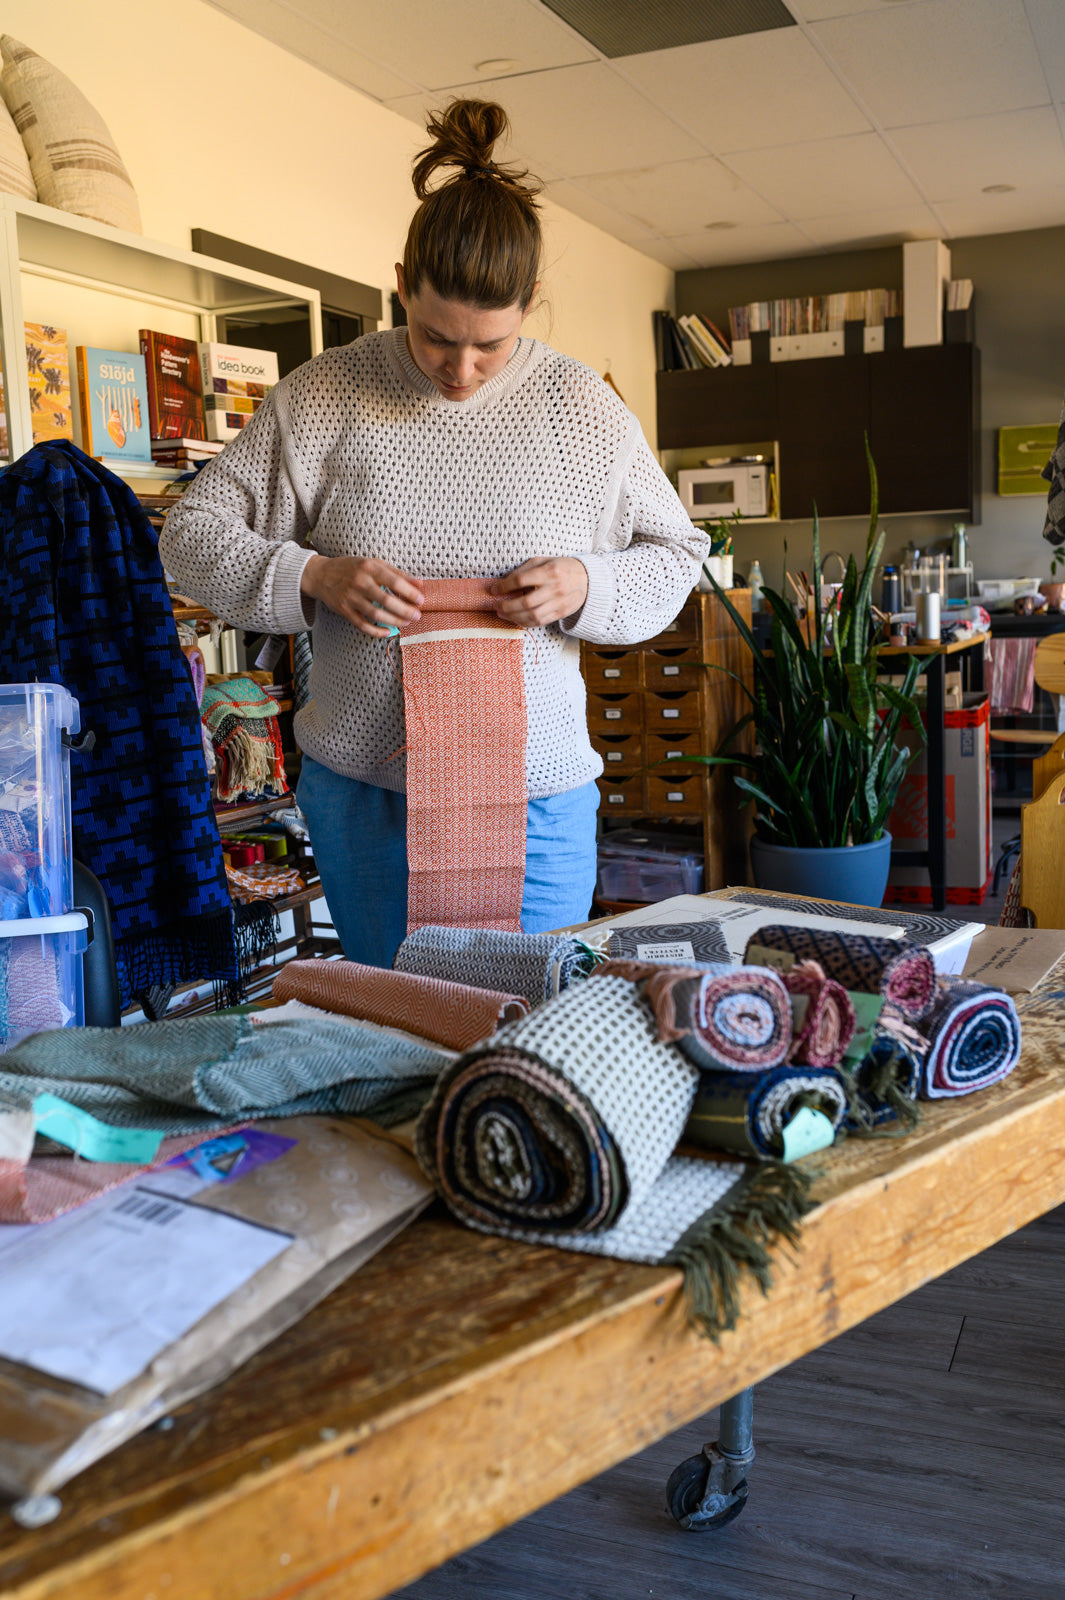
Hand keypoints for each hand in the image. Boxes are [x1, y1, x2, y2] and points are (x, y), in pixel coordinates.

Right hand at [300, 555, 423, 637]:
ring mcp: (350, 597)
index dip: (410, 593)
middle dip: (405, 610)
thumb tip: (419, 583)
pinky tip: (387, 631)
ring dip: (394, 621)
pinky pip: (362, 624)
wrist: (321, 575)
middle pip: (387, 600)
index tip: (421, 601)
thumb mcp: (373, 564)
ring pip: (376, 614)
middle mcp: (359, 582)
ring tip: (406, 622)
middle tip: (417, 615)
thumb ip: (397, 573)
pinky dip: (376, 631)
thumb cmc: (351, 568)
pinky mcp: (344, 610)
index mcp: (369, 567)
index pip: (394, 582)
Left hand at [489, 557, 588, 627]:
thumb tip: (504, 583)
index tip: (493, 590)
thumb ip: (524, 570)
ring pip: (533, 615)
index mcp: (549, 571)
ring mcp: (559, 602)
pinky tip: (516, 619)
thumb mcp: (543, 561)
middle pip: (526, 602)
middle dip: (507, 606)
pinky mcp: (562, 613)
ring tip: (502, 614)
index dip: (504, 586)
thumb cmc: (561, 567)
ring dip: (514, 617)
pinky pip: (541, 622)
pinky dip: (526, 622)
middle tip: (496, 606)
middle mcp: (555, 588)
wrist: (587, 579)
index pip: (521, 580)